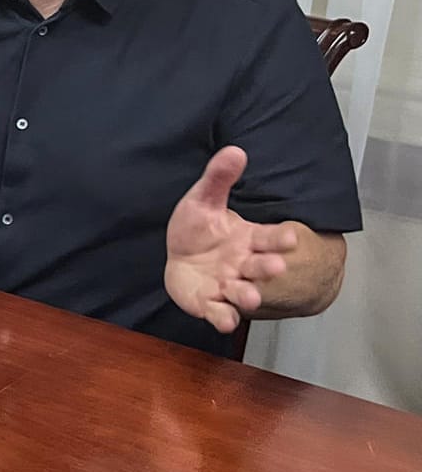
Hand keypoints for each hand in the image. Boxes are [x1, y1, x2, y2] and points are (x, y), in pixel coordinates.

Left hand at [164, 146, 296, 333]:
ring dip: (248, 294)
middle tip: (275, 266)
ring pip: (243, 292)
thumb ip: (219, 178)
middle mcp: (244, 265)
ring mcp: (228, 286)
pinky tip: (224, 321)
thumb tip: (235, 150)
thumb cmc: (198, 230)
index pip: (270, 238)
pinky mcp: (210, 304)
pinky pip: (219, 313)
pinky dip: (223, 318)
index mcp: (249, 240)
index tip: (291, 236)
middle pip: (261, 266)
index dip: (280, 239)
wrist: (180, 260)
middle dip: (268, 267)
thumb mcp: (204, 200)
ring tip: (249, 295)